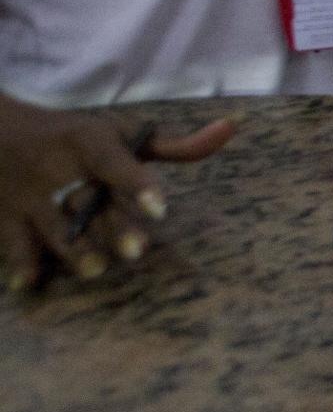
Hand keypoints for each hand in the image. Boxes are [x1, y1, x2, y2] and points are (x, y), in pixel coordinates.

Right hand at [2, 99, 233, 291]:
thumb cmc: (74, 138)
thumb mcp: (118, 134)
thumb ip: (173, 145)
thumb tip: (231, 128)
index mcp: (89, 144)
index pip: (113, 162)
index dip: (137, 183)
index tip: (160, 209)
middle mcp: (60, 171)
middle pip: (88, 203)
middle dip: (112, 228)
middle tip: (137, 251)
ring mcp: (31, 197)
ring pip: (54, 227)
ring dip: (74, 249)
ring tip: (96, 269)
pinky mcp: (9, 217)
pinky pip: (13, 240)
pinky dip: (19, 261)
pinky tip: (29, 282)